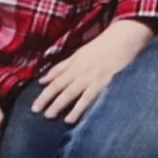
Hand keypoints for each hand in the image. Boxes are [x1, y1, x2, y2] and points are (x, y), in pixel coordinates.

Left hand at [33, 19, 153, 122]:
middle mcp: (80, 70)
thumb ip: (62, 67)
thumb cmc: (102, 47)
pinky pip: (88, 98)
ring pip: (71, 92)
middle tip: (36, 111)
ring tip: (49, 116)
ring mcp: (91, 77)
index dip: (44, 92)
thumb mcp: (79, 54)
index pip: (55, 79)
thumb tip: (43, 79)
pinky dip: (78, 108)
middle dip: (47, 99)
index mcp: (74, 63)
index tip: (34, 105)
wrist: (123, 39)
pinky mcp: (103, 83)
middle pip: (60, 86)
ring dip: (59, 104)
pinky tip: (71, 118)